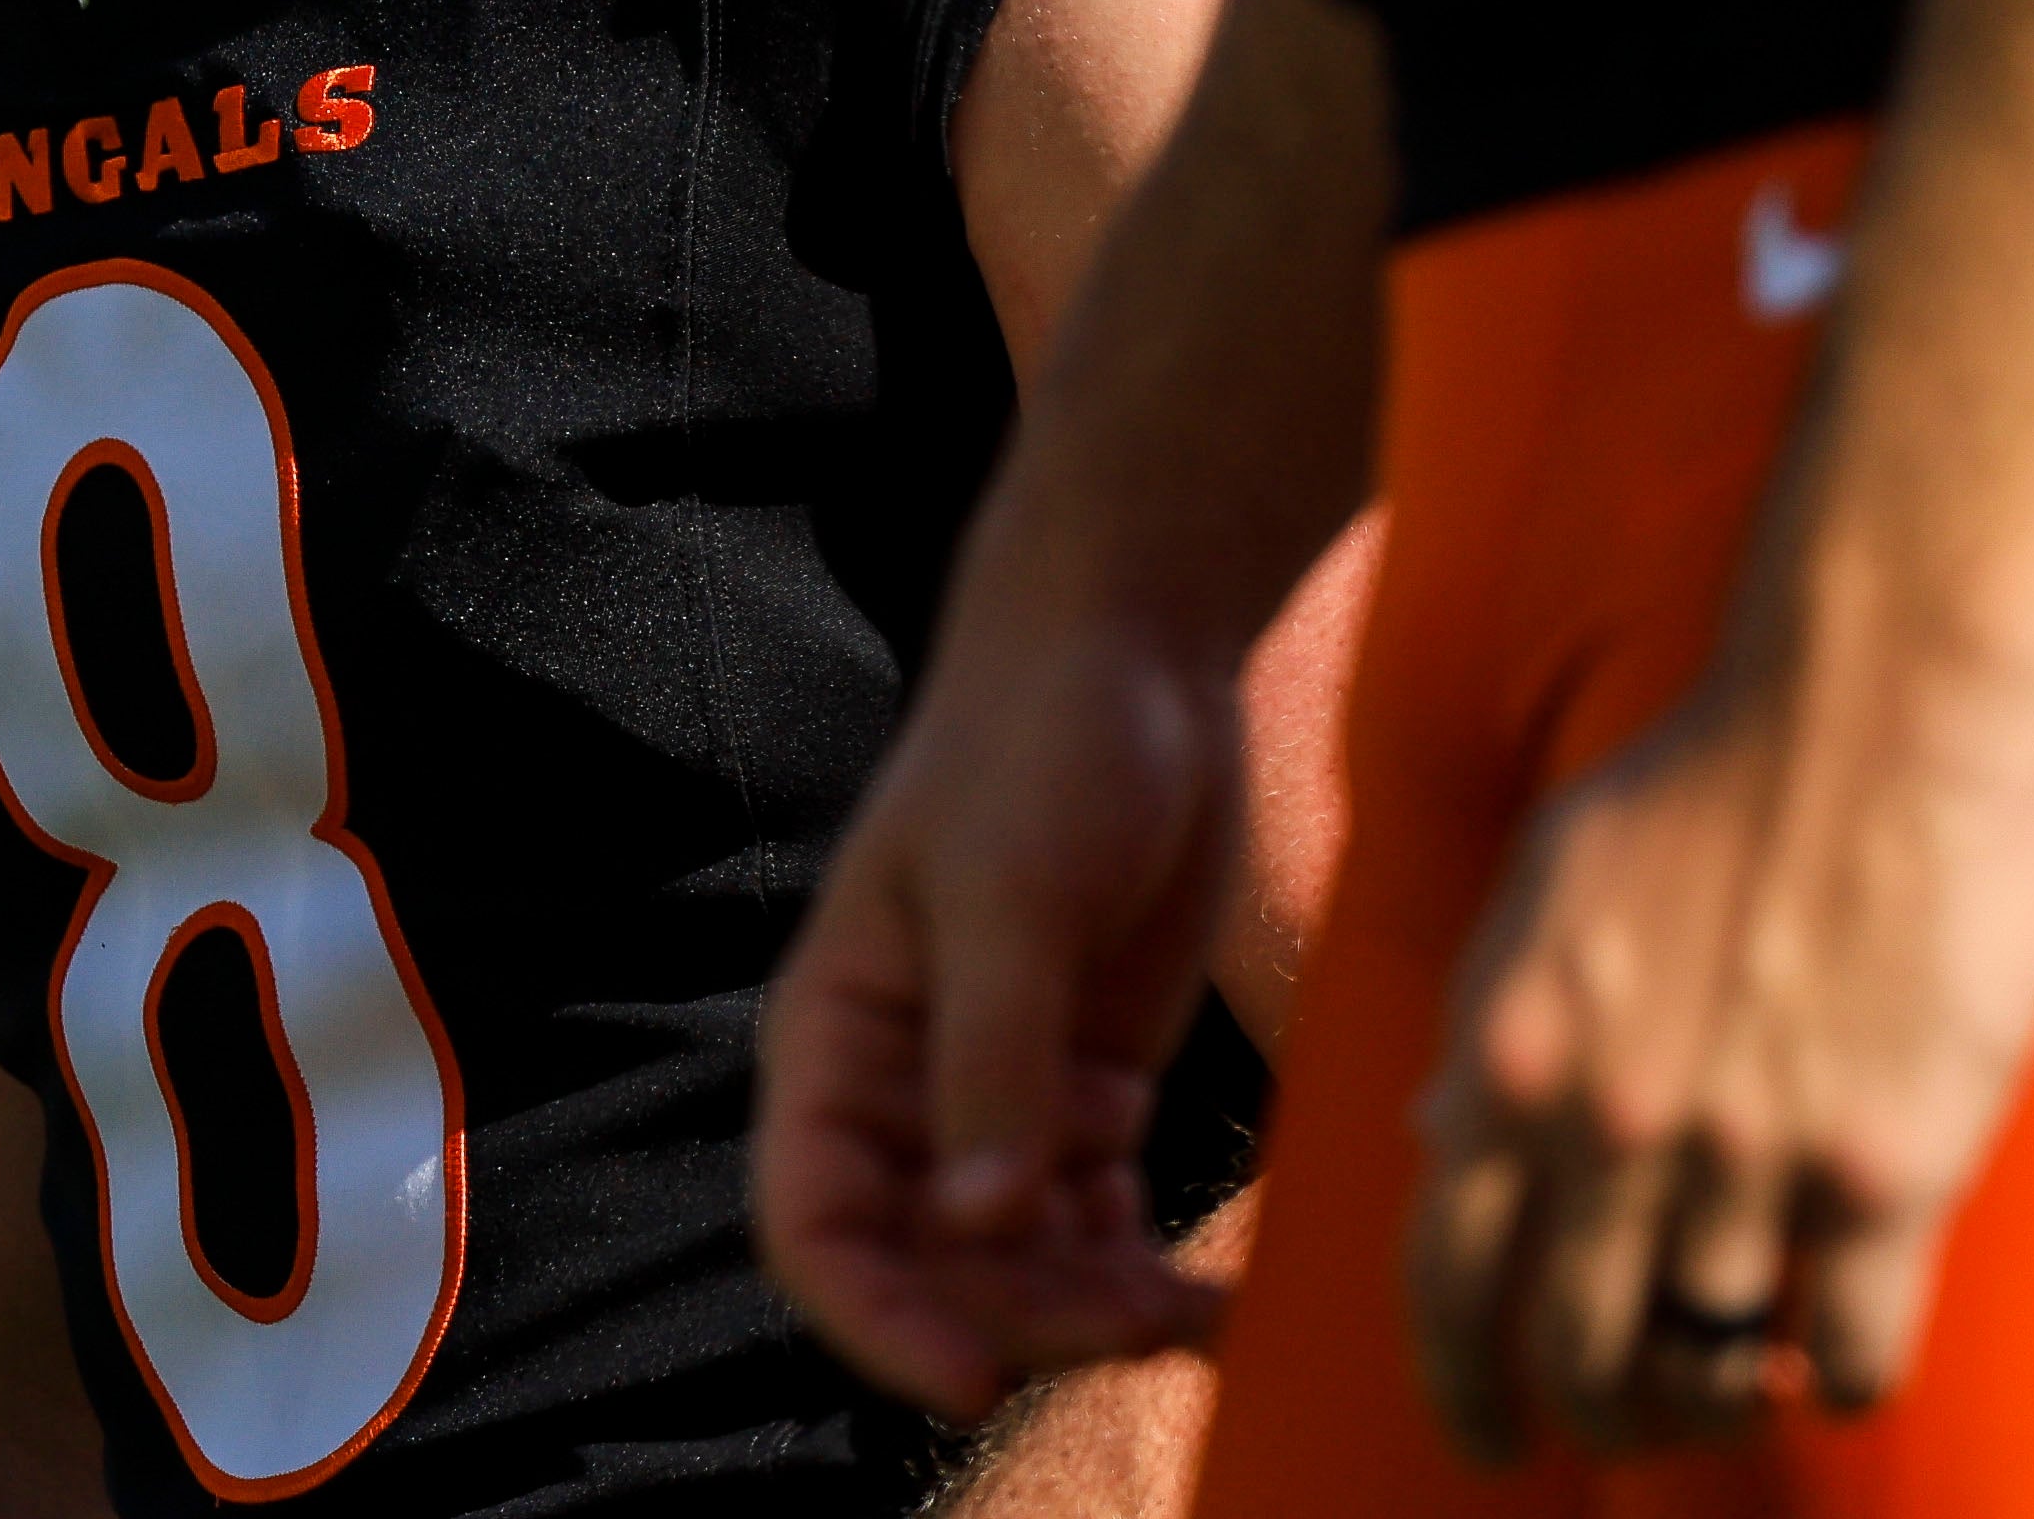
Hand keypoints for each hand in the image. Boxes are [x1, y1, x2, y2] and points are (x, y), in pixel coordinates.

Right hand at [759, 557, 1239, 1418]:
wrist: (1134, 652)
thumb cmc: (1037, 746)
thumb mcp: (1011, 896)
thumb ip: (995, 1060)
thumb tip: (981, 1227)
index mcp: (837, 1039)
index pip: (815, 1223)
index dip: (876, 1320)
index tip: (973, 1382)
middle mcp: (904, 1087)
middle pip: (930, 1265)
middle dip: (1022, 1316)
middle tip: (1136, 1325)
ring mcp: (999, 1092)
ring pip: (1019, 1263)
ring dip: (1093, 1309)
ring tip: (1192, 1322)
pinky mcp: (1088, 1085)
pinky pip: (1099, 1219)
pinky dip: (1147, 1270)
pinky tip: (1218, 1298)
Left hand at [1402, 651, 2033, 1460]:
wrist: (1872, 714)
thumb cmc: (1707, 786)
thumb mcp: (1543, 891)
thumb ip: (1490, 1021)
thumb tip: (1433, 1130)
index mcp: (1511, 1061)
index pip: (1443, 1286)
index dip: (1461, 1390)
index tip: (1490, 1440)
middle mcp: (1610, 1133)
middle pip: (1583, 1360)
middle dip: (1605, 1413)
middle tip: (1640, 1418)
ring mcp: (1747, 1162)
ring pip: (1714, 1374)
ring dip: (1724, 1396)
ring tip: (1745, 1373)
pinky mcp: (1885, 1175)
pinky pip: (1848, 1357)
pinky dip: (1838, 1380)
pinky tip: (1841, 1344)